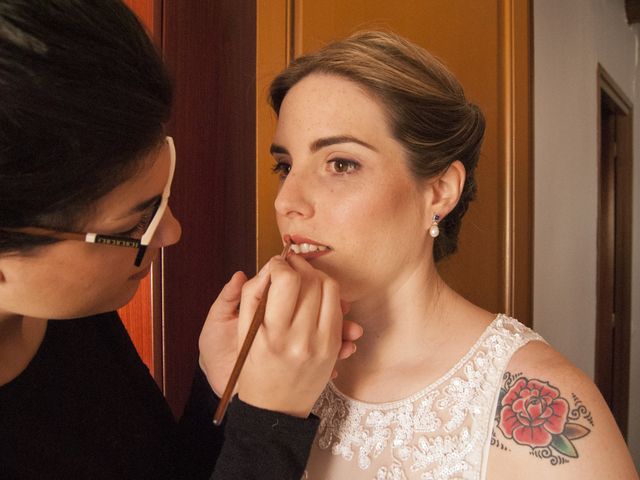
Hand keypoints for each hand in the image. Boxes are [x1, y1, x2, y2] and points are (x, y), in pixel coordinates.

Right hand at [199, 255, 361, 413]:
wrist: (275, 408)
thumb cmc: (254, 366)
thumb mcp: (243, 332)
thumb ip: (252, 295)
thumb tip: (272, 266)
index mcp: (269, 333)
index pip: (285, 280)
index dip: (281, 264)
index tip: (276, 264)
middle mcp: (297, 338)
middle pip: (310, 281)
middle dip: (300, 265)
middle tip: (292, 265)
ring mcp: (319, 344)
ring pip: (329, 289)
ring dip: (317, 276)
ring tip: (305, 278)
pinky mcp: (333, 348)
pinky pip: (338, 308)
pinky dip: (329, 296)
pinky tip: (316, 297)